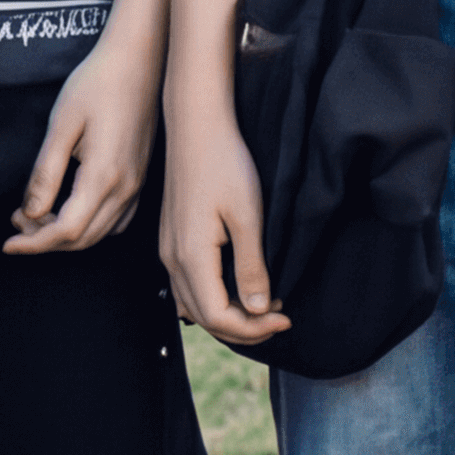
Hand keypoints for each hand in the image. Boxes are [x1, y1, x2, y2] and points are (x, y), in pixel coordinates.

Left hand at [3, 32, 159, 254]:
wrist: (140, 59)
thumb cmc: (98, 83)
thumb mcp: (62, 125)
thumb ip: (45, 173)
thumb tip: (30, 213)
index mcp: (103, 176)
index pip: (65, 230)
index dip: (33, 243)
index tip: (7, 243)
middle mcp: (125, 188)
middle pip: (83, 239)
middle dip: (44, 239)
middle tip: (15, 220)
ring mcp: (137, 185)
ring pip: (100, 233)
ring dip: (65, 234)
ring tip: (34, 214)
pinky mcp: (141, 177)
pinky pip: (116, 220)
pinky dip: (89, 226)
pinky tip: (69, 209)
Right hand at [156, 96, 285, 341]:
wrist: (195, 126)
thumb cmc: (223, 162)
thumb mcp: (248, 216)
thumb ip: (251, 267)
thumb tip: (259, 309)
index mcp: (191, 255)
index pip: (218, 316)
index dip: (253, 329)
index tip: (285, 318)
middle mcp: (172, 259)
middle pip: (205, 318)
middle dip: (244, 328)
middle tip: (280, 318)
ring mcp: (168, 250)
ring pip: (194, 305)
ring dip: (230, 315)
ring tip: (265, 306)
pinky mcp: (172, 240)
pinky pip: (189, 286)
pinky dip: (215, 298)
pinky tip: (239, 288)